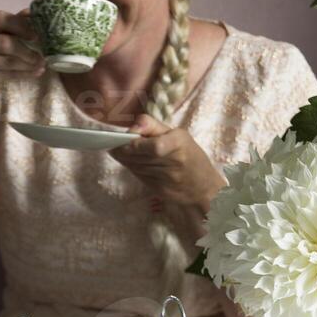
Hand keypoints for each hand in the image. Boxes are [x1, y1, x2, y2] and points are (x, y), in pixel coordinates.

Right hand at [0, 9, 44, 96]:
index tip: (36, 34)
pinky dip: (23, 74)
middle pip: (5, 41)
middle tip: (42, 54)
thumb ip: (8, 27)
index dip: (20, 25)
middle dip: (27, 49)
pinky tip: (34, 73)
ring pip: (7, 60)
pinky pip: (7, 74)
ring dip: (28, 63)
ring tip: (41, 64)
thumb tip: (30, 13)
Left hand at [110, 113, 224, 215]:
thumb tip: (132, 126)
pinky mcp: (160, 190)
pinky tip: (133, 163)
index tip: (123, 140)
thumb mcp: (178, 134)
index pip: (154, 146)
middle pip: (140, 157)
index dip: (135, 145)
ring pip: (136, 167)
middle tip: (113, 145)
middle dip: (123, 151)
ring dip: (125, 160)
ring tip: (120, 153)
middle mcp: (174, 162)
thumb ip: (153, 126)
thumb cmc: (190, 156)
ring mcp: (167, 179)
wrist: (204, 187)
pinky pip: (140, 177)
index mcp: (179, 143)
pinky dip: (133, 169)